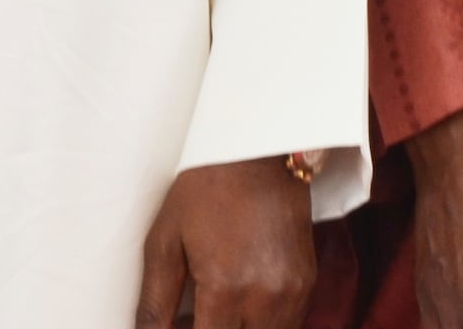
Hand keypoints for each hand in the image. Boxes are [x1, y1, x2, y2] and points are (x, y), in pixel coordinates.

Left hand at [133, 156, 317, 328]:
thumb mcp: (165, 240)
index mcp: (225, 287)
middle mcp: (265, 297)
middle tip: (194, 317)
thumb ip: (155, 301)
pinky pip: (286, 325)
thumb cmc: (205, 188)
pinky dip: (261, 325)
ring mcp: (292, 292)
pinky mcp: (307, 283)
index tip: (179, 326)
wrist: (258, 151)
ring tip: (214, 313)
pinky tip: (238, 306)